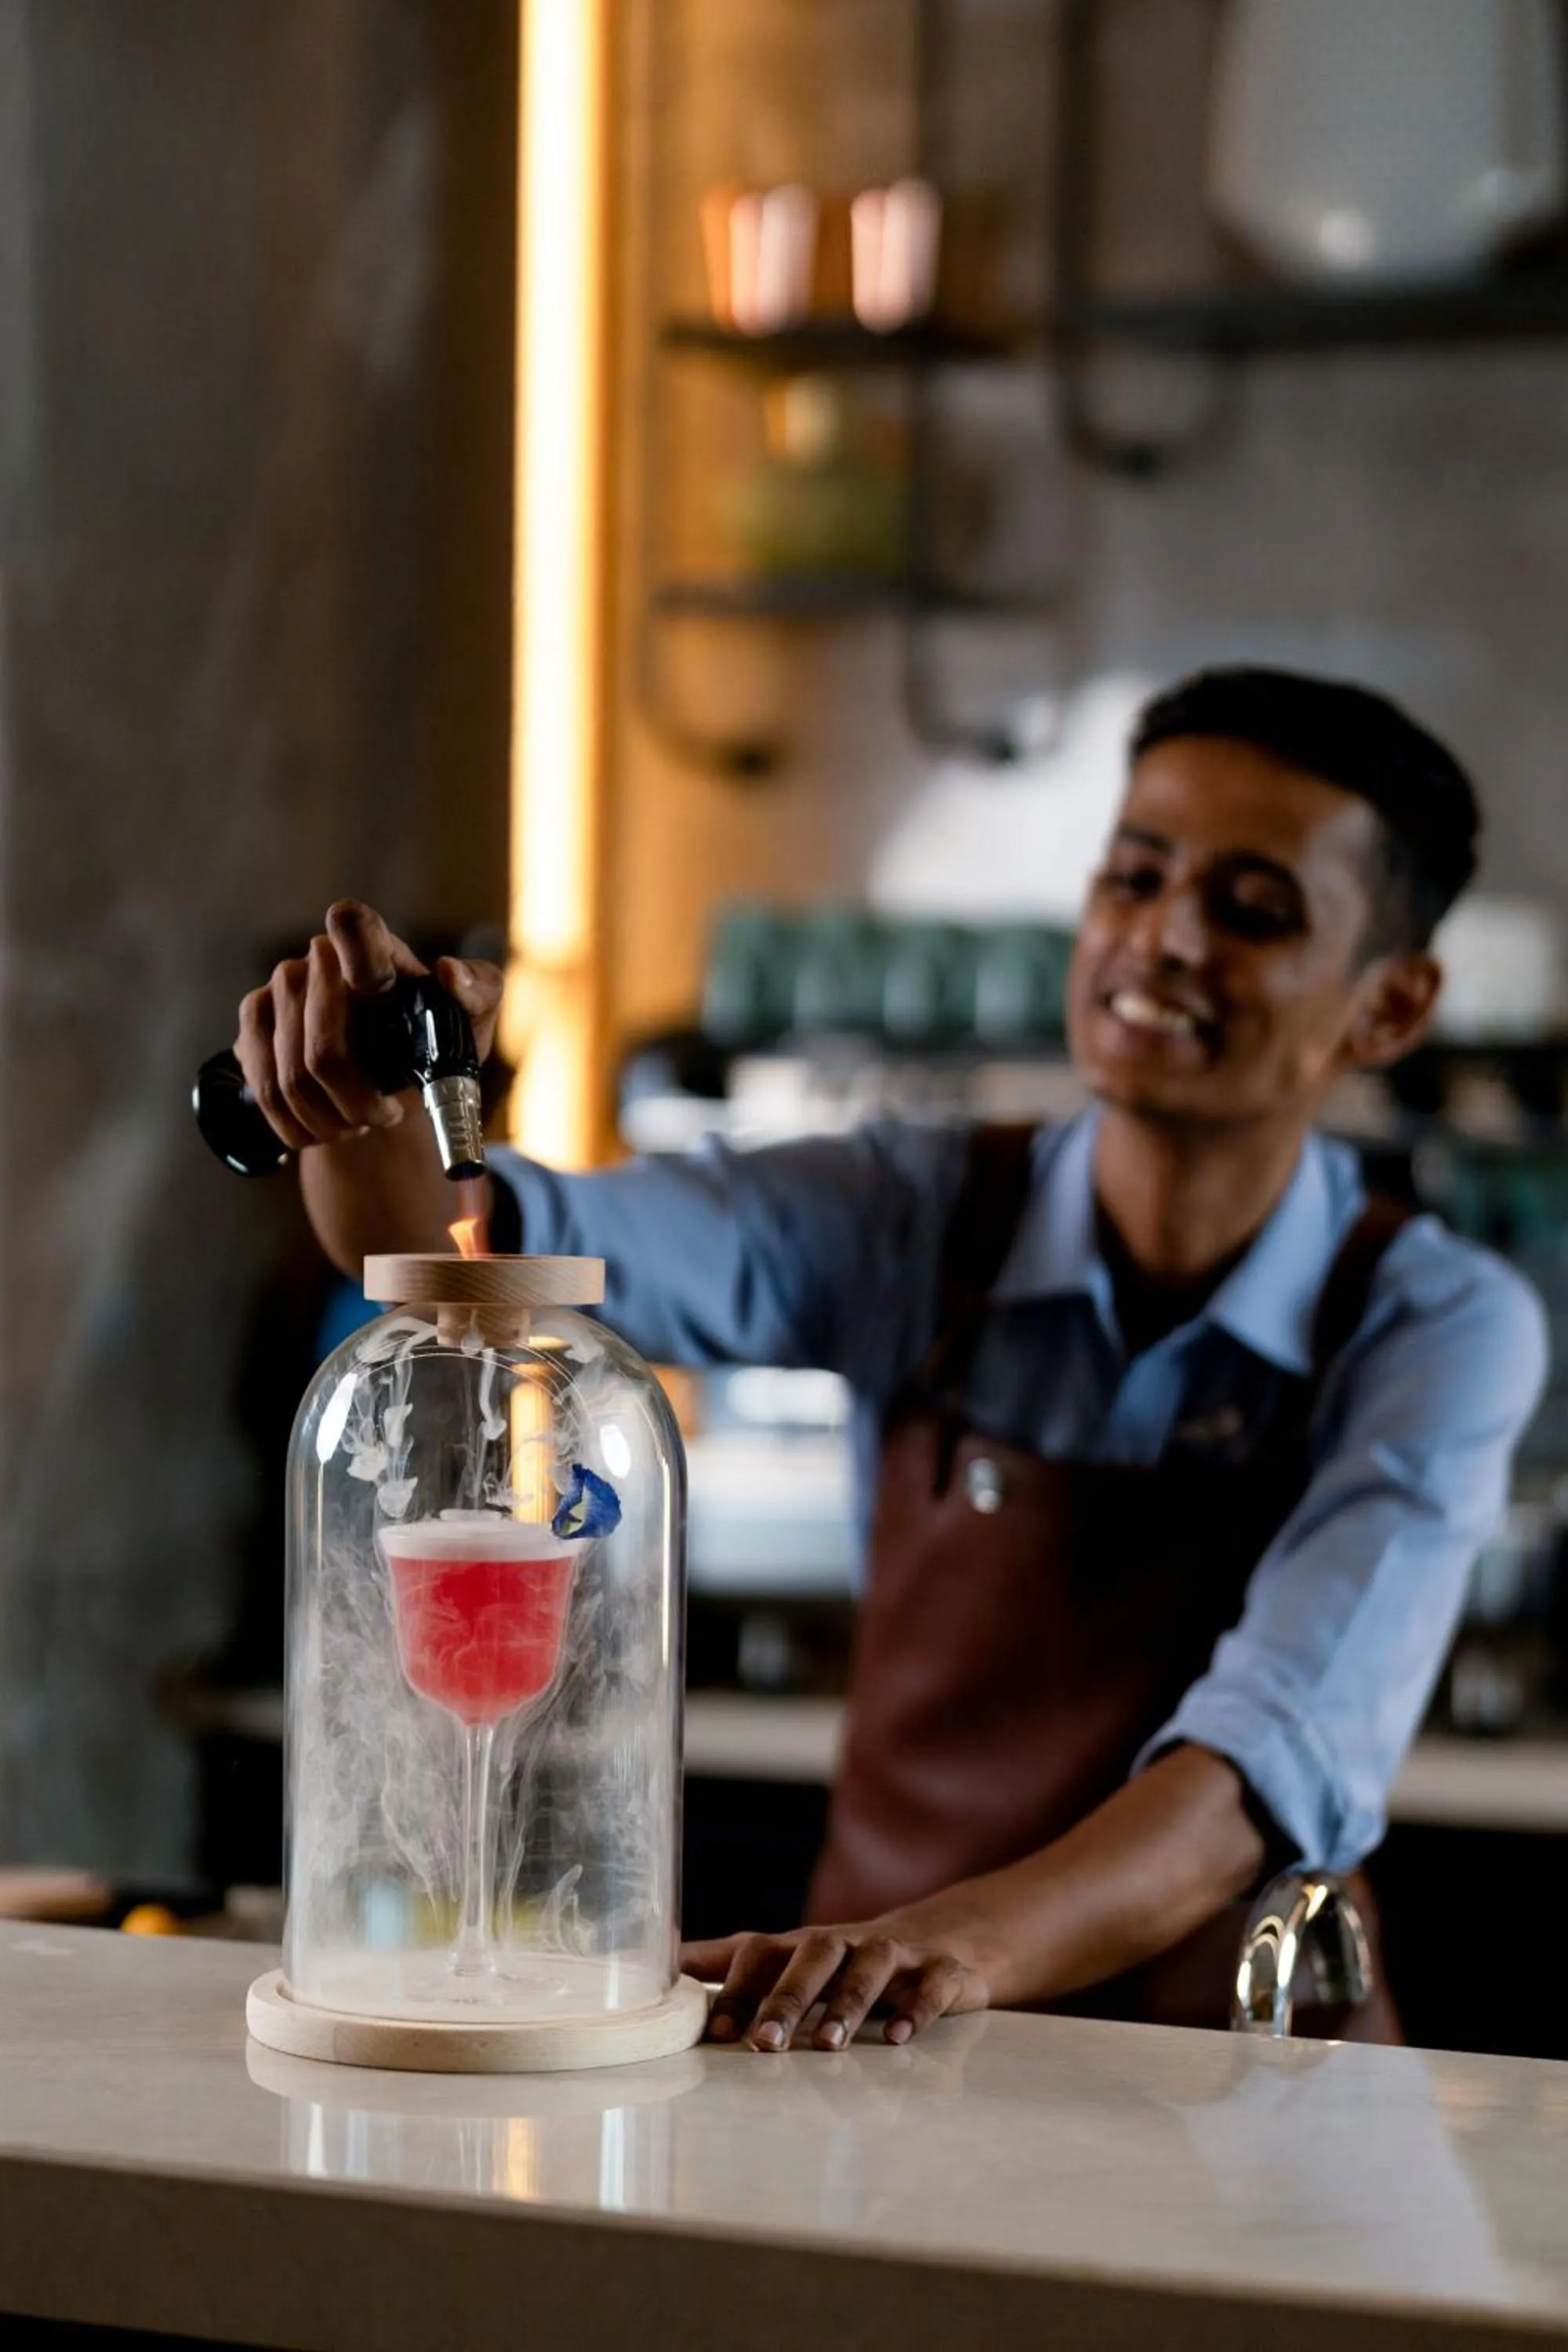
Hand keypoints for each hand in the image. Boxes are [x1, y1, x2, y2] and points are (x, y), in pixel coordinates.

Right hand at [233, 899, 504, 1152]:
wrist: (395, 1071)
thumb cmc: (438, 1035)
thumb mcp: (474, 1017)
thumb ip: (480, 990)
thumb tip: (450, 972)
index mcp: (375, 947)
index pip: (350, 923)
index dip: (356, 955)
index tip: (375, 992)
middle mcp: (318, 960)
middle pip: (320, 1042)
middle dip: (355, 1097)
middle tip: (386, 1116)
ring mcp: (278, 991)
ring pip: (291, 1076)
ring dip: (329, 1119)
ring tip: (360, 1125)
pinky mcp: (255, 1026)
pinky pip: (263, 1088)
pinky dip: (296, 1125)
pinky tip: (323, 1130)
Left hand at [681, 1912, 992, 2052]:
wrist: (938, 1940)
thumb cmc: (843, 1962)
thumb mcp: (786, 1958)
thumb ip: (725, 1963)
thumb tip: (662, 1964)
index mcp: (803, 1945)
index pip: (762, 1953)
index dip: (738, 1989)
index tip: (714, 2033)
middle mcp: (846, 1943)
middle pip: (814, 1956)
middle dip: (787, 1998)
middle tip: (764, 2044)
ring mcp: (897, 1954)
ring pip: (871, 1966)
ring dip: (848, 2003)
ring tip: (828, 2045)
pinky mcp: (942, 1971)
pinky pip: (932, 1983)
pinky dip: (917, 2007)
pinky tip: (901, 2037)